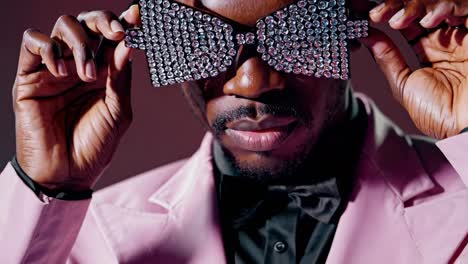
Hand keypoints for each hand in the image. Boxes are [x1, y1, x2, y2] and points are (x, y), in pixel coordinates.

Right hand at [13, 5, 139, 190]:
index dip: (125, 23)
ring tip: (88, 74)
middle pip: (88, 22)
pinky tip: (63, 73)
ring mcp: (55, 68)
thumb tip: (128, 42)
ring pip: (63, 26)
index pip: (112, 37)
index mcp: (105, 71)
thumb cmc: (95, 145)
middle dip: (103, 21)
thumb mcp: (118, 111)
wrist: (66, 173)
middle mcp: (81, 64)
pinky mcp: (30, 76)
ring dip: (80, 43)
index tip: (138, 16)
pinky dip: (49, 48)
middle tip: (115, 32)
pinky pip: (33, 43)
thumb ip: (121, 77)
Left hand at [360, 0, 467, 138]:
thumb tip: (366, 35)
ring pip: (438, 4)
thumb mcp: (405, 85)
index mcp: (429, 50)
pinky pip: (465, 7)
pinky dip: (445, 7)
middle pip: (420, 9)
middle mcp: (446, 37)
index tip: (361, 13)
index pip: (405, 21)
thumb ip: (388, 59)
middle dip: (396, 6)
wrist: (466, 127)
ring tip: (398, 20)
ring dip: (415, 6)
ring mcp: (462, 33)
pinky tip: (427, 20)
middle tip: (376, 12)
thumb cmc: (440, 114)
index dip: (385, 14)